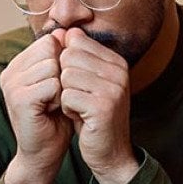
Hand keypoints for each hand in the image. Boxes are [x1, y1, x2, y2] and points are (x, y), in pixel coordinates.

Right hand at [0, 29, 72, 183]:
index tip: (60, 85)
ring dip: (63, 87)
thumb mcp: (60, 83)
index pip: (49, 41)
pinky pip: (52, 84)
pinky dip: (60, 98)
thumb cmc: (55, 119)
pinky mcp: (19, 99)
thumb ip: (61, 59)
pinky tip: (53, 111)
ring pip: (53, 66)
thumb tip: (69, 31)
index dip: (63, 62)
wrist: (44, 152)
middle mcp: (10, 71)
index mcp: (18, 65)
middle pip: (51, 50)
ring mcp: (11, 85)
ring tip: (55, 104)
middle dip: (63, 74)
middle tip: (58, 97)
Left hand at [57, 29, 138, 183]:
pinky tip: (80, 117)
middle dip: (64, 80)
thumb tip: (63, 31)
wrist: (110, 152)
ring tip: (80, 108)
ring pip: (65, 76)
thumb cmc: (93, 116)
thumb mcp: (87, 82)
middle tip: (79, 98)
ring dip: (65, 95)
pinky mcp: (103, 106)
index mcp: (117, 62)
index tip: (80, 84)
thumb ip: (77, 57)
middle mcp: (119, 71)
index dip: (67, 64)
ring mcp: (113, 88)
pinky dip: (66, 109)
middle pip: (68, 57)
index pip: (76, 42)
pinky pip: (66, 96)